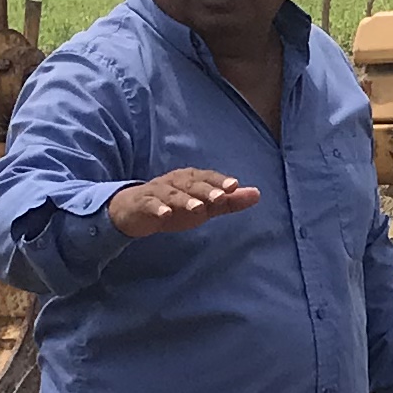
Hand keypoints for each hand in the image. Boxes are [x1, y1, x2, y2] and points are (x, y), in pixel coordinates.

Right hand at [109, 169, 260, 240]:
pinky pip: (149, 204)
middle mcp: (175, 181)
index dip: (220, 181)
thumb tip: (257, 194)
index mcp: (191, 178)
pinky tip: (165, 215)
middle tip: (219, 198)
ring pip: (172, 194)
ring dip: (185, 200)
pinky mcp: (142, 203)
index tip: (234, 186)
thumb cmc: (175, 205)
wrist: (134, 210)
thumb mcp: (204, 205)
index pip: (208, 177)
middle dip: (206, 190)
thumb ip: (229, 201)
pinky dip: (157, 208)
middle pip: (192, 183)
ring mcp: (157, 191)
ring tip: (197, 208)